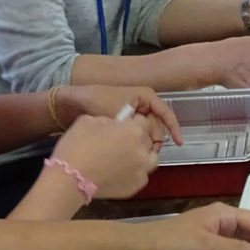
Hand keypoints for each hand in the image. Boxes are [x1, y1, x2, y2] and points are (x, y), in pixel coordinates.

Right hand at [49, 114, 158, 200]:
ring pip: (151, 159)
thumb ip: (109, 120)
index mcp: (134, 130)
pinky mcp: (136, 186)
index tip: (127, 125)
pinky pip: (142, 176)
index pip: (144, 121)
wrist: (70, 178)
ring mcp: (142, 170)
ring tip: (126, 156)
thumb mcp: (89, 121)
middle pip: (149, 140)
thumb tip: (114, 124)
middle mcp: (142, 150)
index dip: (134, 122)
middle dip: (138, 139)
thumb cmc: (76, 148)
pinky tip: (121, 171)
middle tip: (123, 141)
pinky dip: (135, 172)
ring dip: (142, 155)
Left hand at [54, 85, 180, 145]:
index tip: (178, 143)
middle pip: (156, 125)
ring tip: (138, 154)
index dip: (174, 129)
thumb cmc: (98, 103)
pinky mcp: (122, 120)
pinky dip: (134, 142)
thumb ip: (143, 130)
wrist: (71, 103)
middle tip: (151, 154)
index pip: (166, 113)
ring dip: (144, 142)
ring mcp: (132, 111)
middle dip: (155, 139)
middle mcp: (141, 102)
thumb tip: (156, 144)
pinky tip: (130, 151)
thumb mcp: (124, 116)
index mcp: (145, 96)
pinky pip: (134, 133)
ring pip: (146, 131)